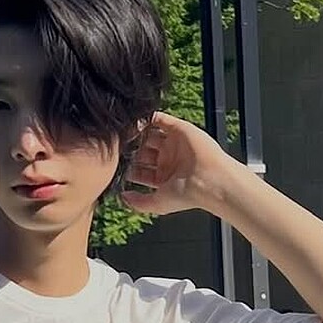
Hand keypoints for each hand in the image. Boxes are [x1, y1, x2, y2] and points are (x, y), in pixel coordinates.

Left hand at [120, 110, 238, 216]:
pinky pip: (161, 119)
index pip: (140, 170)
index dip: (128, 167)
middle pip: (142, 151)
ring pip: (150, 134)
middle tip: (118, 147)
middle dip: (130, 149)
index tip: (115, 165)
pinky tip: (137, 121)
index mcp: (162, 176)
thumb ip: (138, 202)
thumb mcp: (157, 204)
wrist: (207, 180)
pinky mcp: (179, 129)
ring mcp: (173, 144)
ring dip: (137, 133)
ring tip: (124, 133)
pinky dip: (149, 118)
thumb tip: (122, 197)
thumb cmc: (187, 194)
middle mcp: (167, 159)